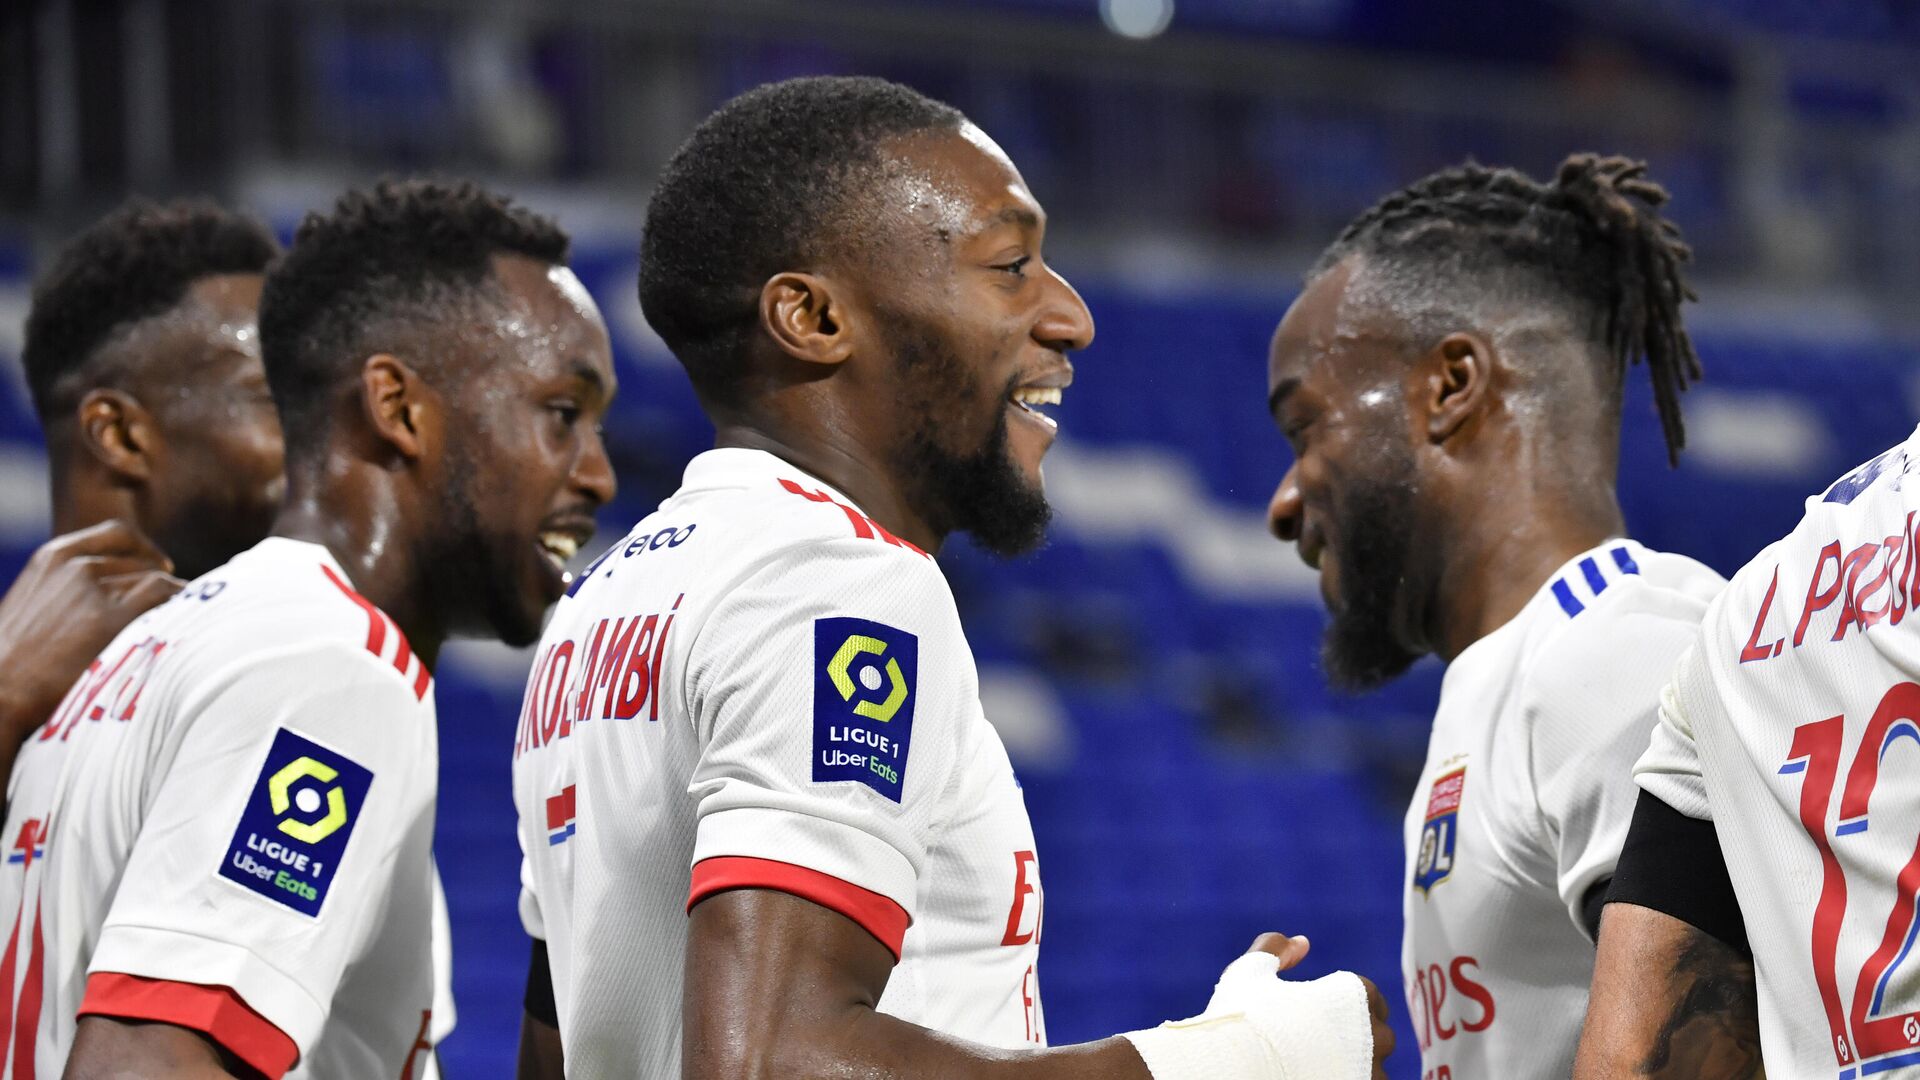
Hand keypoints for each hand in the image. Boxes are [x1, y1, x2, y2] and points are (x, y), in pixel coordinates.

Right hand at [0, 521, 181, 739]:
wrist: (1, 691)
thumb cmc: (17, 656)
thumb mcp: (36, 600)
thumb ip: (71, 584)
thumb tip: (118, 584)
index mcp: (55, 557)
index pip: (118, 534)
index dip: (146, 549)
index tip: (162, 565)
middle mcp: (77, 568)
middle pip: (143, 563)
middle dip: (160, 585)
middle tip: (173, 606)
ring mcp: (96, 592)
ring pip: (158, 580)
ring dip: (173, 600)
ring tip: (181, 620)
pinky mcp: (113, 621)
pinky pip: (164, 598)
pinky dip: (179, 606)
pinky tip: (182, 623)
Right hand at [1238, 934, 1393, 1078]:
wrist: (1237, 1069)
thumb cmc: (1244, 1020)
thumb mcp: (1249, 972)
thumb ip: (1276, 949)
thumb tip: (1302, 943)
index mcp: (1356, 994)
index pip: (1371, 998)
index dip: (1346, 1007)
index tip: (1322, 1017)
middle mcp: (1376, 1034)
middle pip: (1379, 1036)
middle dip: (1357, 1040)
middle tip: (1317, 1046)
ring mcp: (1374, 1074)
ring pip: (1374, 1071)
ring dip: (1356, 1069)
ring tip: (1316, 1069)